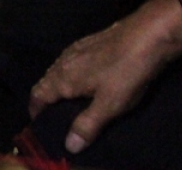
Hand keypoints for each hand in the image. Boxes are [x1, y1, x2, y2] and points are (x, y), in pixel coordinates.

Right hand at [29, 0, 181, 154]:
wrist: (147, 35)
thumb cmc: (126, 73)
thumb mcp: (109, 105)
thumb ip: (87, 125)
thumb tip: (68, 146)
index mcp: (63, 78)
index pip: (38, 94)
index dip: (35, 109)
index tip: (37, 122)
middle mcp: (63, 62)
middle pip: (45, 80)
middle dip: (44, 97)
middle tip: (53, 114)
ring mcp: (75, 49)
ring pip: (56, 68)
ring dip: (56, 84)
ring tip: (67, 98)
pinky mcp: (89, 42)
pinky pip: (69, 60)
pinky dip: (68, 72)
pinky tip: (83, 76)